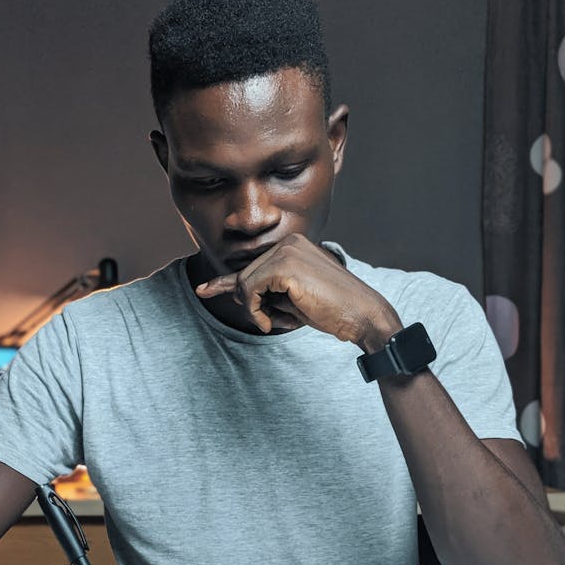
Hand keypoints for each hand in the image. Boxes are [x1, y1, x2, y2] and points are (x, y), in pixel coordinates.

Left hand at [195, 234, 401, 350]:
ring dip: (255, 311)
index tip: (203, 290)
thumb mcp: (292, 299)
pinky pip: (249, 291)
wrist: (361, 315)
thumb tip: (230, 290)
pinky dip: (256, 312)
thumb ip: (265, 292)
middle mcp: (288, 242)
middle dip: (254, 306)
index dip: (225, 283)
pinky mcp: (284, 266)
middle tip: (276, 321)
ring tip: (278, 322)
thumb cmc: (331, 310)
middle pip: (245, 277)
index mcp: (293, 246)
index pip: (253, 266)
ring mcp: (286, 251)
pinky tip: (274, 322)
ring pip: (244, 284)